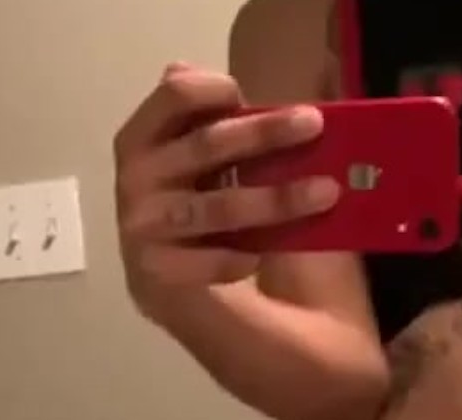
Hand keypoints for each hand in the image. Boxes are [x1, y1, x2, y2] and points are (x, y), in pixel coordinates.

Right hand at [114, 62, 340, 294]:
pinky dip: (239, 259)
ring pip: (217, 206)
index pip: (172, 98)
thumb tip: (213, 78)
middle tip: (314, 124)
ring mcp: (143, 229)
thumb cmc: (214, 212)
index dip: (213, 89)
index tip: (247, 95)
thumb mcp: (218, 161)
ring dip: (275, 198)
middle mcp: (136, 181)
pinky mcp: (155, 276)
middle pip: (204, 145)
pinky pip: (207, 262)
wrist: (197, 298)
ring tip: (326, 192)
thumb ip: (217, 120)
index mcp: (145, 141)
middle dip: (262, 133)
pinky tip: (261, 259)